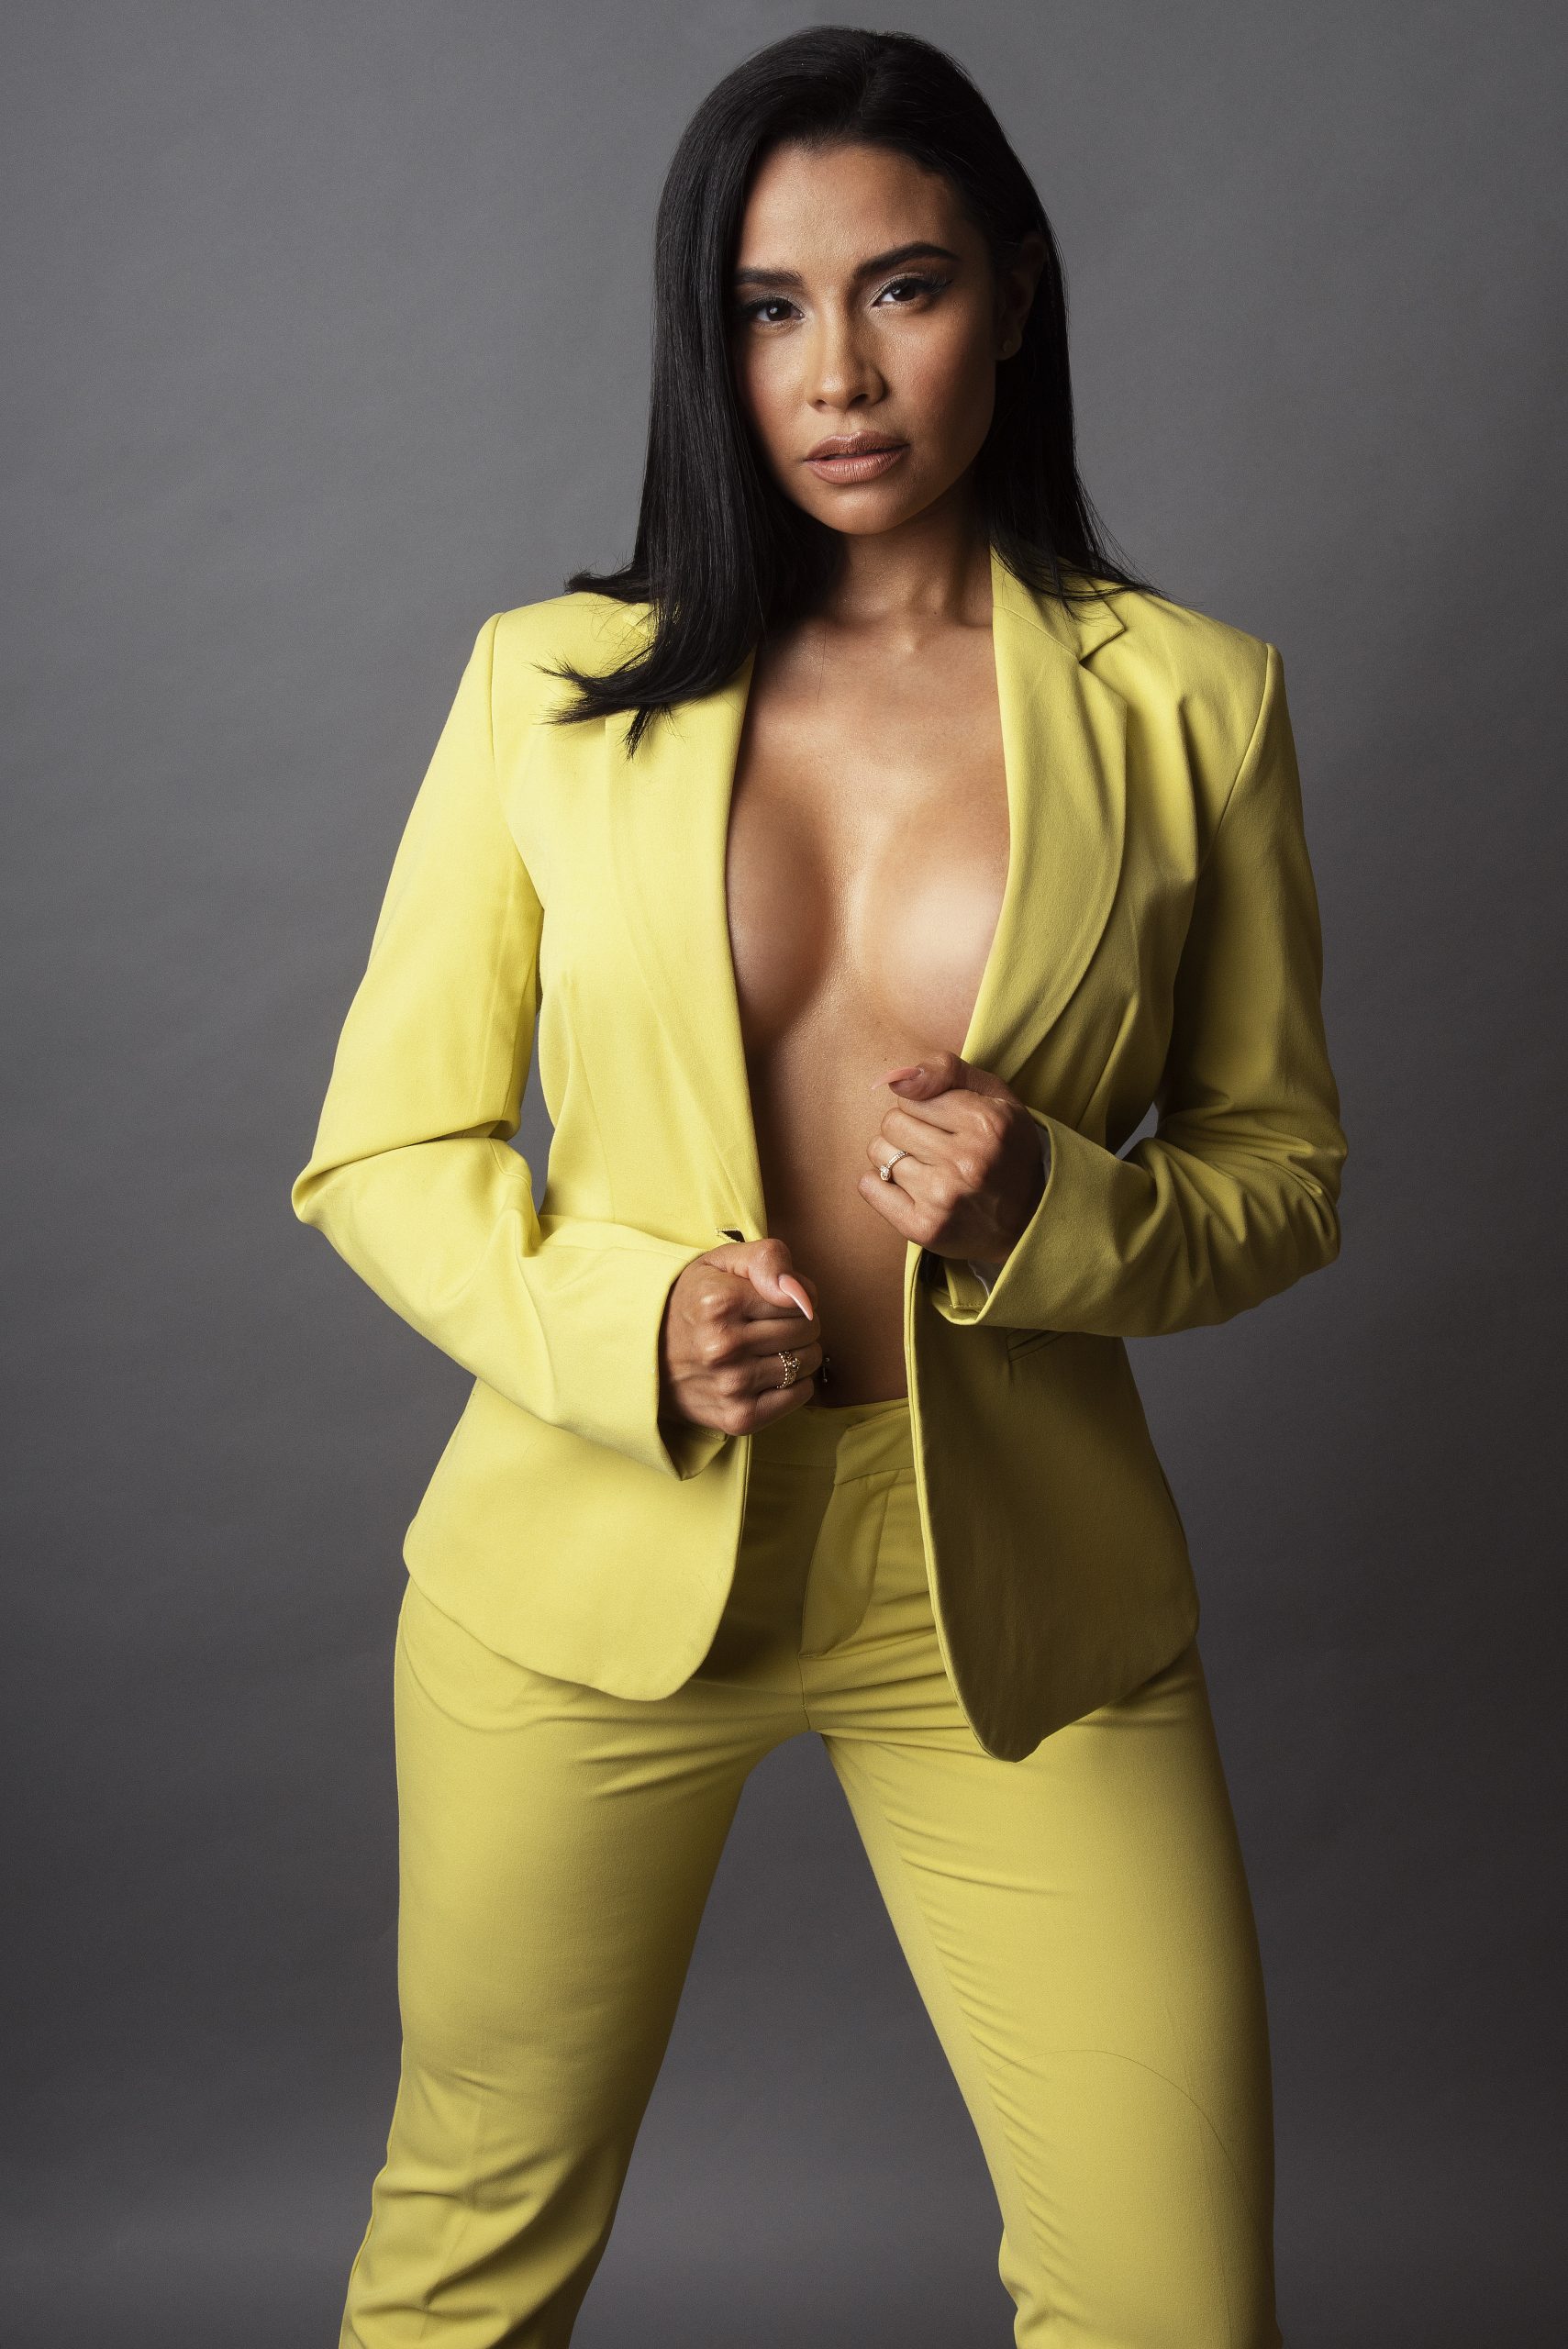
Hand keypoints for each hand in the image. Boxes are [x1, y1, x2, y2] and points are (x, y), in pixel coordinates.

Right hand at [659, 1238, 823, 1437]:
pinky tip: (769, 1374)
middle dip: (798, 1323)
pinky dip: (795, 1384)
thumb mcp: (722, 1263)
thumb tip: (803, 1296)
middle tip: (768, 1325)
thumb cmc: (695, 1303)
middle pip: (807, 1329)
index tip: (768, 1302)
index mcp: (719, 1302)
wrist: (649, 1357)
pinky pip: (799, 1395)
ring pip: (807, 1361)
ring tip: (767, 1349)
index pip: (799, 1299)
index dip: (791, 1297)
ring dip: (798, 1353)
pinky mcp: (739, 1417)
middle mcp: (723, 1346)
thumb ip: (768, 1259)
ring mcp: (730, 1385)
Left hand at [860, 1050, 1046, 1265]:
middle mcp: (966, 1160)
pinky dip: (880, 1184)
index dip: (924, 1108)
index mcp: (986, 1122)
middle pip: (891, 1123)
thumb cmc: (1005, 1149)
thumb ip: (947, 1070)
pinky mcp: (923, 1227)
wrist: (1029, 1219)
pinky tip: (908, 1189)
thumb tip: (897, 1078)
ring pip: (878, 1152)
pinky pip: (869, 1186)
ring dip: (894, 1157)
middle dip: (907, 1131)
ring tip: (926, 1169)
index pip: (910, 1097)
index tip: (946, 1124)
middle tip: (935, 1148)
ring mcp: (943, 1197)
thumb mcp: (994, 1096)